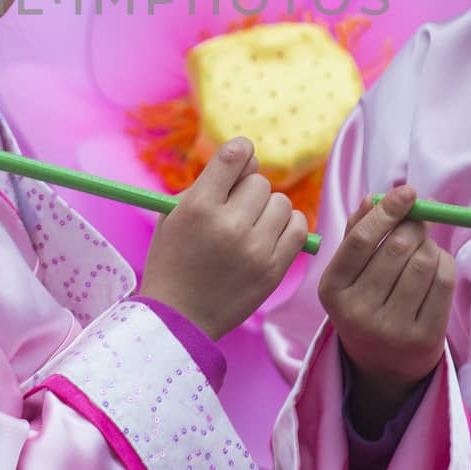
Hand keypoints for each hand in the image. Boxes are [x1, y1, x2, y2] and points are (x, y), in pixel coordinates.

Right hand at [139, 137, 307, 340]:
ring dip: (267, 210)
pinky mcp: (273, 269)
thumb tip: (250, 158)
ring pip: (281, 202)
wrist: (179, 317)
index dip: (240, 151)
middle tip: (233, 211)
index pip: (233, 156)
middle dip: (246, 192)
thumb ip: (208, 182)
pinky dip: (287, 226)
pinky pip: (298, 227)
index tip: (240, 158)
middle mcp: (229, 225)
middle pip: (259, 181)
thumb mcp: (174, 215)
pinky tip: (269, 235)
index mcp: (199, 207)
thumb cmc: (173, 260)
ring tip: (249, 227)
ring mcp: (255, 249)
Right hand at [318, 186, 455, 437]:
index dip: (387, 211)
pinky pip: (444, 282)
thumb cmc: (365, 304)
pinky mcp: (424, 339)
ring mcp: (392, 329)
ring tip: (423, 250)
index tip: (407, 192)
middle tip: (418, 220)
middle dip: (414, 225)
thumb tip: (374, 197)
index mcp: (332, 290)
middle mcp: (358, 312)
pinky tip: (435, 268)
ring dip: (430, 245)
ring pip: (424, 262)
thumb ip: (356, 233)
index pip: (361, 240)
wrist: (382, 366)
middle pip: (397, 248)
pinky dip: (445, 264)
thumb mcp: (348, 275)